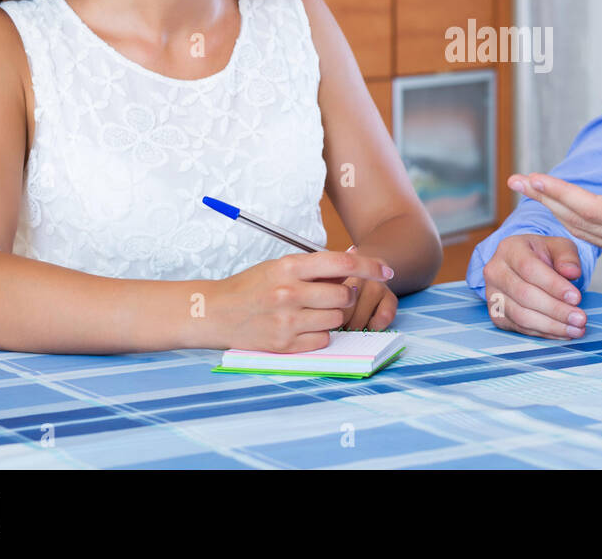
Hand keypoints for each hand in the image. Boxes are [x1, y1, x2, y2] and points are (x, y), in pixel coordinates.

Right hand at [209, 250, 394, 351]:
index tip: (386, 271)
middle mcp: (289, 292)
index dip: (369, 266)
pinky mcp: (284, 343)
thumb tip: (355, 257)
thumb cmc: (252, 286)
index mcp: (290, 267)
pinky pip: (323, 340)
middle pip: (344, 295)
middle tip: (332, 296)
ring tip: (313, 311)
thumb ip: (315, 266)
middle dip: (345, 296)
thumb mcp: (280, 267)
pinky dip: (320, 334)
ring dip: (333, 316)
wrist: (215, 312)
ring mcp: (286, 320)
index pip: (341, 263)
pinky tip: (304, 327)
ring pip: (337, 319)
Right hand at [482, 232, 587, 339]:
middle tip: (580, 318)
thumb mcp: (559, 246)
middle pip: (525, 295)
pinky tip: (563, 332)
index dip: (553, 285)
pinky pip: (520, 328)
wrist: (525, 264)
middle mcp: (495, 272)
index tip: (576, 297)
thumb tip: (572, 272)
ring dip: (551, 326)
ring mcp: (492, 295)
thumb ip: (567, 257)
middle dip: (556, 310)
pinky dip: (544, 332)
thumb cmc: (542, 254)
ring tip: (576, 329)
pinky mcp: (497, 314)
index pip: (529, 268)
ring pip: (521, 316)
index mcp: (509, 249)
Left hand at [511, 152, 601, 276]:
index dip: (560, 193)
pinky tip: (560, 208)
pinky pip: (592, 238)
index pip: (592, 208)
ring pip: (581, 231)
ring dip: (553, 209)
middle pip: (577, 220)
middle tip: (516, 179)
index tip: (534, 178)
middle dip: (544, 199)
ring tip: (531, 189)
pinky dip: (571, 221)